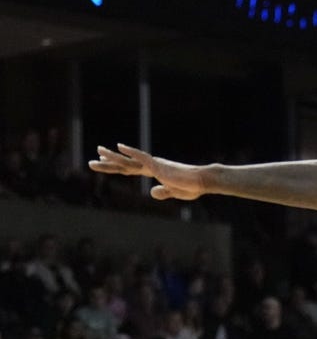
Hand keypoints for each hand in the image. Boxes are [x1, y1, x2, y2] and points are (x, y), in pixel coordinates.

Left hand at [89, 143, 205, 200]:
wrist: (203, 182)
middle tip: (92, 162)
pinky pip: (142, 157)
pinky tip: (120, 146)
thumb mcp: (175, 193)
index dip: (116, 167)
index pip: (130, 169)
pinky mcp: (159, 165)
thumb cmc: (192, 187)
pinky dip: (131, 152)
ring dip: (113, 157)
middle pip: (125, 165)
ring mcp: (155, 165)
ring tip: (98, 152)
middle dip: (108, 163)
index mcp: (155, 172)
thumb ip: (163, 192)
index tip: (104, 163)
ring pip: (129, 161)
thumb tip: (152, 192)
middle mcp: (152, 166)